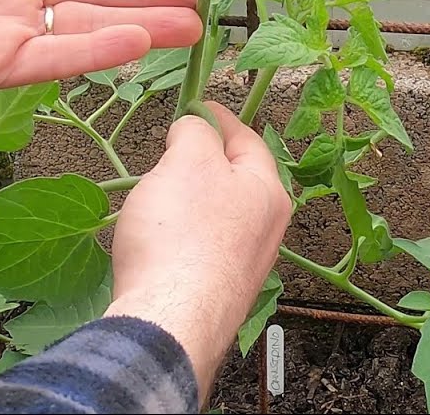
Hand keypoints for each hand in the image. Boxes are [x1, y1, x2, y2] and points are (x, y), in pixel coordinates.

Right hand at [106, 102, 291, 401]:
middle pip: (236, 180)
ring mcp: (245, 267)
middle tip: (172, 151)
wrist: (170, 322)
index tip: (198, 106)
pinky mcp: (219, 294)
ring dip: (192, 201)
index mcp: (269, 192)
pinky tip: (160, 242)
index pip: (247, 139)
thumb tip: (194, 129)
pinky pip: (203, 251)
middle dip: (204, 162)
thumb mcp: (187, 160)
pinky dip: (183, 237)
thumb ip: (194, 133)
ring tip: (160, 195)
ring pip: (220, 217)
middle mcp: (267, 231)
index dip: (218, 118)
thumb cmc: (181, 236)